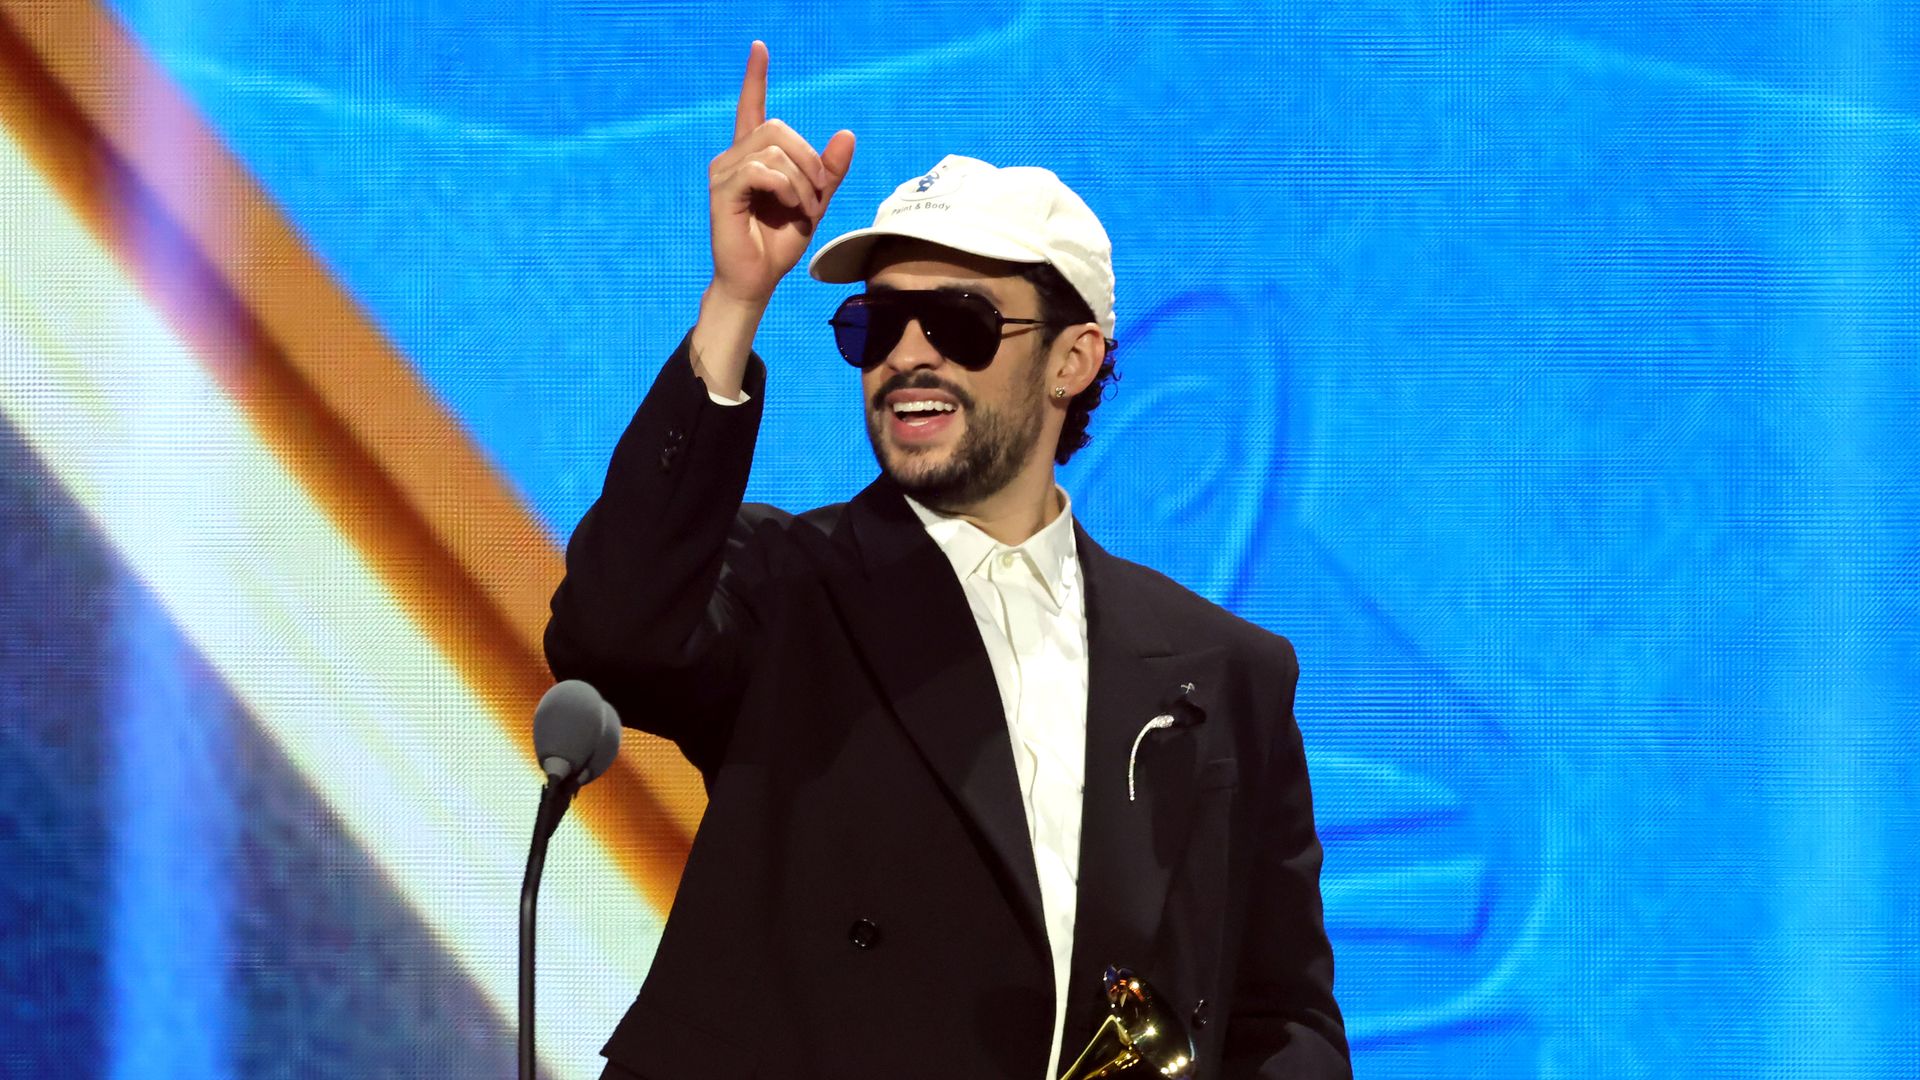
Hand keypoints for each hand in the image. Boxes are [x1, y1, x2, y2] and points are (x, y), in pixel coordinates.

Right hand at [707, 41, 855, 306]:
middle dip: (809, 159)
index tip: (760, 47)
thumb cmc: (780, 242)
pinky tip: (791, 206)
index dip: (755, 76)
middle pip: (778, 128)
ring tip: (803, 207)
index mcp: (753, 156)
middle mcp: (734, 157)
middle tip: (817, 194)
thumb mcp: (815, 203)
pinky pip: (762, 171)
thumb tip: (847, 134)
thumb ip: (829, 171)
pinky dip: (786, 187)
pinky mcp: (722, 191)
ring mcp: (724, 172)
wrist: (757, 280)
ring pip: (774, 150)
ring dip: (801, 180)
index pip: (751, 106)